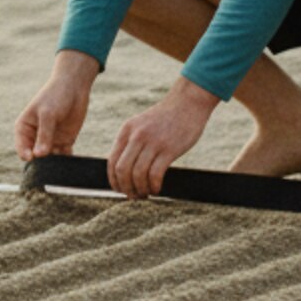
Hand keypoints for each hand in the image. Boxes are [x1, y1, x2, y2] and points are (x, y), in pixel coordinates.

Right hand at [16, 50, 100, 161]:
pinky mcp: (65, 142)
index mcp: (24, 128)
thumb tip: (39, 155)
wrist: (74, 87)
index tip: (32, 157)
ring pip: (50, 158)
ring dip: (54, 165)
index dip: (25, 154)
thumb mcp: (48, 114)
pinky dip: (67, 162)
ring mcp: (50, 140)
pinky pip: (64, 156)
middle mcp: (36, 137)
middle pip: (35, 156)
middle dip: (41, 164)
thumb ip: (44, 134)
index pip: (22, 146)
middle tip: (47, 169)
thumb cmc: (55, 96)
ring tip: (60, 170)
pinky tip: (70, 166)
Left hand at [107, 80, 217, 198]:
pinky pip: (155, 174)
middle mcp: (136, 136)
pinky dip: (154, 186)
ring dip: (141, 189)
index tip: (120, 190)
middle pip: (122, 170)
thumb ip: (131, 142)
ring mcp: (152, 142)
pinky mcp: (169, 149)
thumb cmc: (166, 118)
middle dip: (126, 188)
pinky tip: (157, 189)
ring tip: (147, 193)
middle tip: (134, 196)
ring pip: (137, 174)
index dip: (114, 180)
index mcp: (126, 130)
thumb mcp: (141, 125)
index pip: (112, 161)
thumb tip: (123, 169)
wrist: (187, 103)